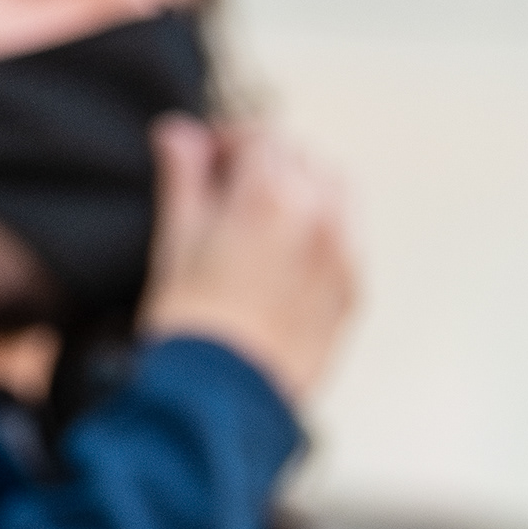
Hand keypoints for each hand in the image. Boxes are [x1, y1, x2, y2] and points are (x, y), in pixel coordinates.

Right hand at [136, 115, 356, 406]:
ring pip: (333, 193)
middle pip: (302, 160)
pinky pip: (343, 238)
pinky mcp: (352, 291)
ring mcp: (343, 257)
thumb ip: (184, 177)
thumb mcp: (175, 239)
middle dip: (265, 161)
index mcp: (272, 198)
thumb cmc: (192, 321)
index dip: (226, 139)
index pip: (261, 137)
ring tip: (257, 217)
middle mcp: (320, 219)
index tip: (202, 155)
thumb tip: (180, 132)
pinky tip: (278, 255)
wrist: (224, 396)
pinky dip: (316, 228)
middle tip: (224, 184)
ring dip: (299, 189)